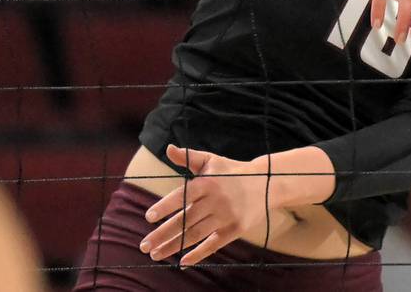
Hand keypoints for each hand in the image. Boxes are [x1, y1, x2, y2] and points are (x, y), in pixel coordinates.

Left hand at [141, 146, 295, 265]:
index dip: (165, 206)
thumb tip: (169, 148)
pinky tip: (183, 261)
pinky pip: (213, 244)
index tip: (148, 217)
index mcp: (208, 181)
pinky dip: (198, 254)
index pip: (182, 195)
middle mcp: (216, 199)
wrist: (266, 183)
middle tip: (143, 245)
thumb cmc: (232, 171)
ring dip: (174, 246)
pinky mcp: (235, 229)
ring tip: (155, 254)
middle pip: (185, 220)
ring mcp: (226, 215)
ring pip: (195, 234)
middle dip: (162, 234)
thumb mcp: (212, 161)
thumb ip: (189, 157)